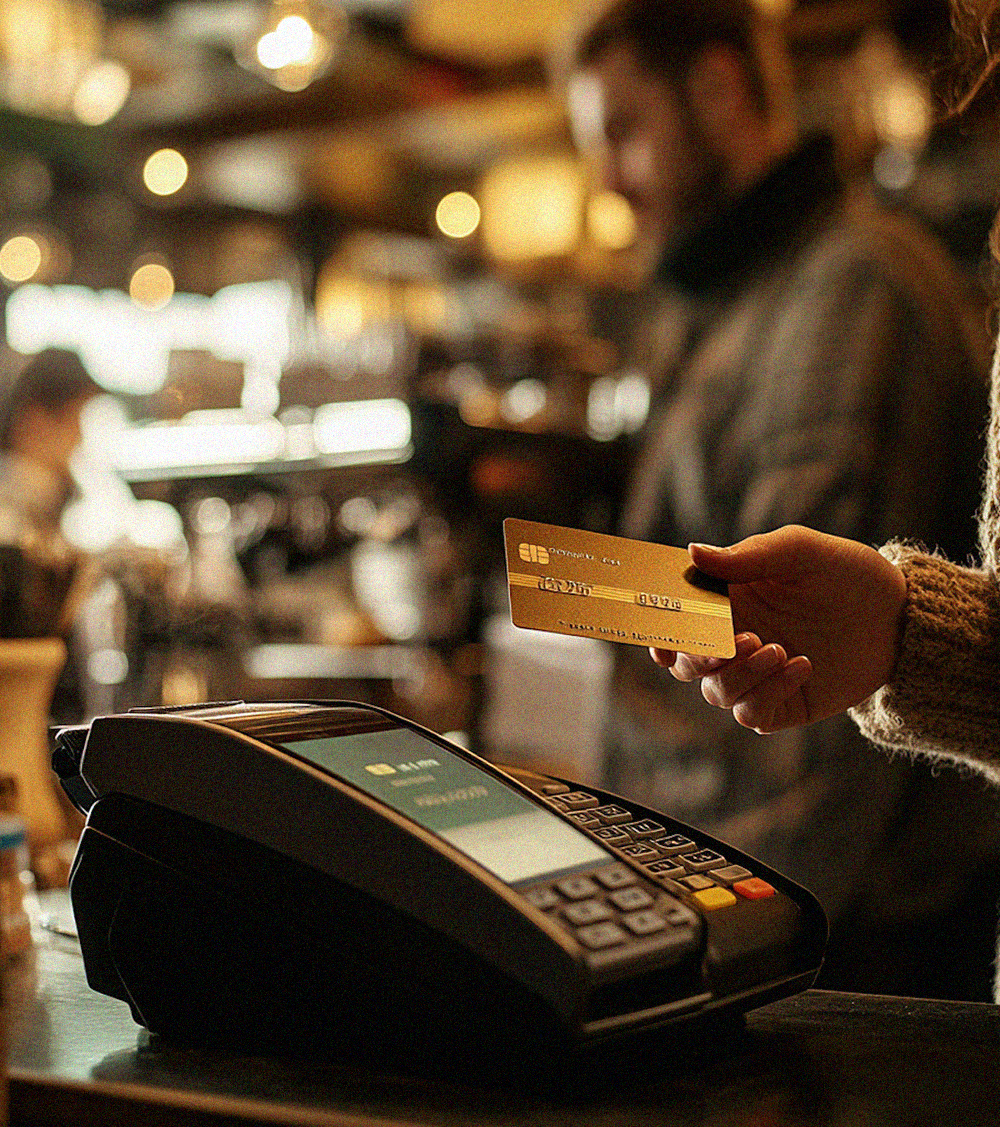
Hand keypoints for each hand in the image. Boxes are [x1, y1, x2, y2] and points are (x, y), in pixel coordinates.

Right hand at [649, 526, 906, 732]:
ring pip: (717, 693)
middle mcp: (734, 642)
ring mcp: (757, 675)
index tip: (663, 637)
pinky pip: (753, 713)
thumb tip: (693, 552)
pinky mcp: (783, 703)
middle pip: (687, 665)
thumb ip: (747, 556)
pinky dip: (768, 693)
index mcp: (726, 603)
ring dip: (739, 676)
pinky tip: (801, 665)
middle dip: (700, 658)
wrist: (900, 615)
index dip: (660, 634)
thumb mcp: (799, 552)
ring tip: (779, 649)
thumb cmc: (845, 573)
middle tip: (739, 641)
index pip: (676, 624)